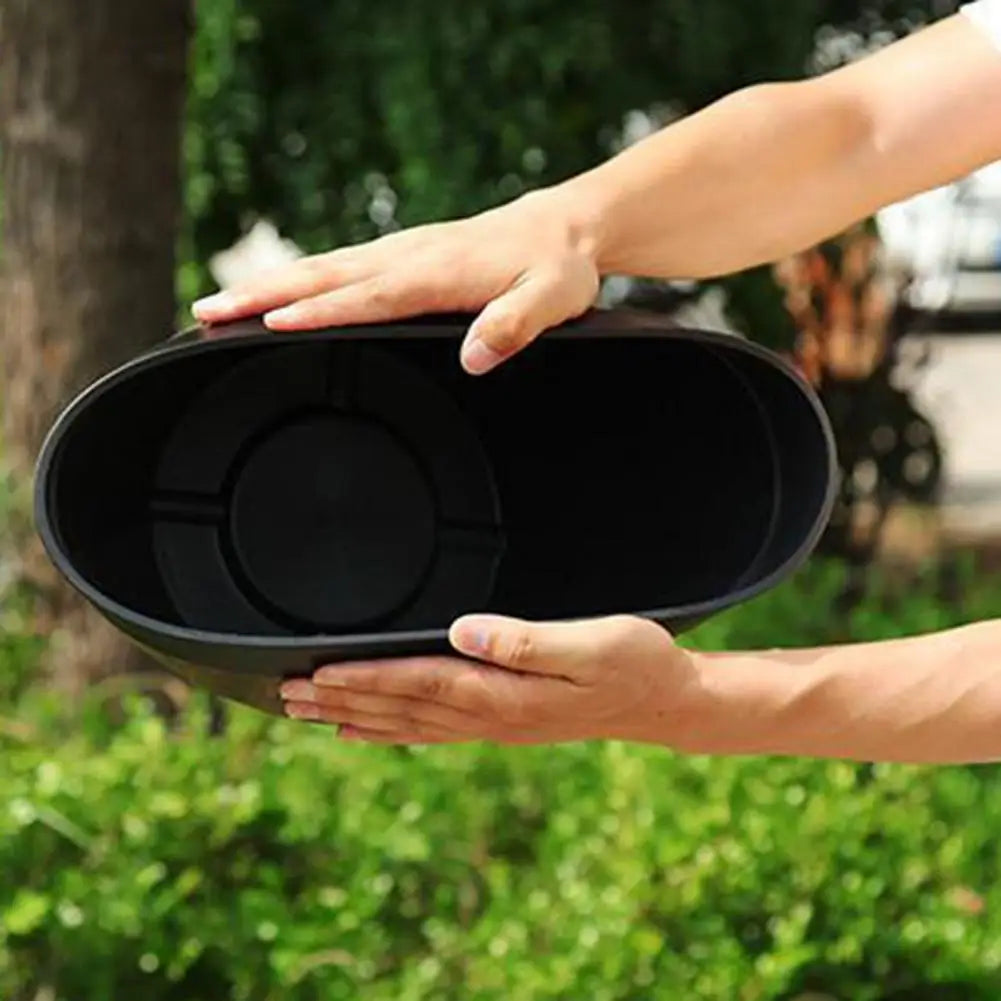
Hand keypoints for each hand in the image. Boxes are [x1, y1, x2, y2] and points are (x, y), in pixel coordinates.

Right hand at [192, 189, 600, 374]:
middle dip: (262, 295)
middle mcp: (409, 257)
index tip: (271, 323)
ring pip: (322, 269)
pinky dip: (298, 280)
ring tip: (215, 305)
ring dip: (267, 286)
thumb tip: (475, 356)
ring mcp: (400, 252)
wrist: (563, 228)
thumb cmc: (556, 269)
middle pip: (324, 277)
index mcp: (437, 273)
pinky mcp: (400, 255)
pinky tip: (275, 295)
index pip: (368, 297)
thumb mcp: (552, 300)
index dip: (320, 312)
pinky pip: (339, 267)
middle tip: (207, 313)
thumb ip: (515, 325)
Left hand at [278, 613, 705, 746]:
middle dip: (344, 699)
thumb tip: (465, 631)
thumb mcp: (593, 644)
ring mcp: (494, 725)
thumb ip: (528, 640)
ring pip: (408, 723)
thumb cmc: (634, 662)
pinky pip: (431, 732)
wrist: (661, 701)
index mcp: (507, 693)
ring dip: (356, 715)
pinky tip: (367, 729)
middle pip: (403, 709)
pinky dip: (391, 730)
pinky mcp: (501, 722)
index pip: (423, 683)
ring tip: (308, 712)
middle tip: (287, 695)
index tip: (319, 673)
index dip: (368, 678)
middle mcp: (492, 715)